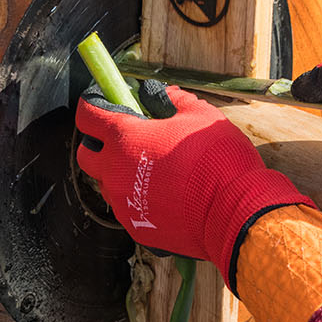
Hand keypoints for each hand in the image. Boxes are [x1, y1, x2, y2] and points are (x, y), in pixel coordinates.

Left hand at [75, 81, 312, 284]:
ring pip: (108, 183)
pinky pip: (128, 207)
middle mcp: (115, 173)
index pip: (88, 115)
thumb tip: (157, 94)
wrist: (234, 212)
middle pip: (88, 154)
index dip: (94, 105)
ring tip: (153, 169)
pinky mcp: (136, 228)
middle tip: (127, 138)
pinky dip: (139, 198)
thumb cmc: (217, 159)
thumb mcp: (199, 114)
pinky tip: (165, 194)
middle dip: (99, 143)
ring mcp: (124, 203)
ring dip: (120, 172)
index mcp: (125, 139)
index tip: (105, 102)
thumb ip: (172, 100)